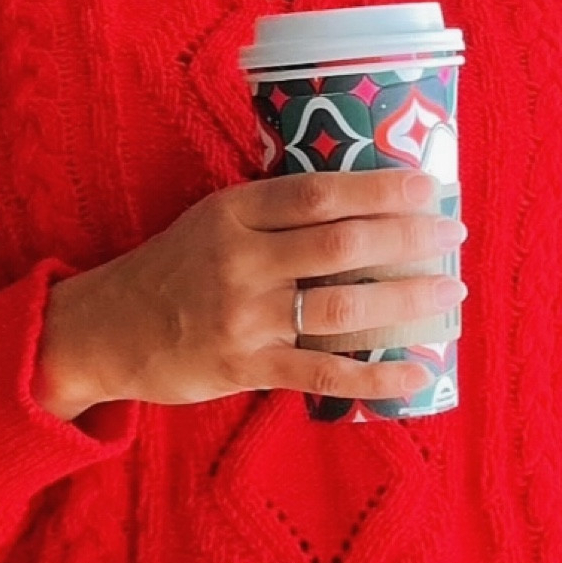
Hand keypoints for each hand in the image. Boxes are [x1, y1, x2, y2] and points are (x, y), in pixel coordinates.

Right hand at [33, 166, 466, 415]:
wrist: (107, 330)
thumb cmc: (174, 268)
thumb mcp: (213, 220)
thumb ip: (274, 212)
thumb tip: (362, 202)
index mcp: (234, 213)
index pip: (318, 193)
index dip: (379, 189)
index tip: (429, 188)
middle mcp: (241, 261)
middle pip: (341, 244)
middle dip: (408, 238)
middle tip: (455, 235)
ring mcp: (244, 318)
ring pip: (341, 306)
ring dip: (406, 299)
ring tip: (450, 293)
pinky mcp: (245, 368)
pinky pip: (323, 371)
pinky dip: (376, 374)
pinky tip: (416, 371)